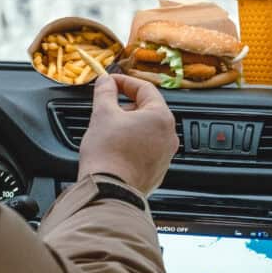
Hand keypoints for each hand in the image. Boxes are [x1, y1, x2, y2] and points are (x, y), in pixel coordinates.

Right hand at [77, 73, 178, 195]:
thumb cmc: (107, 154)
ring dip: (129, 124)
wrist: (109, 191)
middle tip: (107, 104)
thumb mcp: (102, 114)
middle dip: (126, 104)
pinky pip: (146, 148)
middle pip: (148, 109)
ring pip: (147, 129)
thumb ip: (105, 91)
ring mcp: (165, 155)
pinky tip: (116, 146)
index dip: (124, 81)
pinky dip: (133, 142)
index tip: (110, 81)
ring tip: (109, 127)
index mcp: (161, 117)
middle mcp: (169, 136)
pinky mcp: (157, 171)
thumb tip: (106, 81)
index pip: (145, 88)